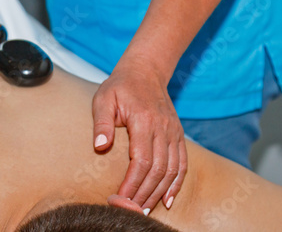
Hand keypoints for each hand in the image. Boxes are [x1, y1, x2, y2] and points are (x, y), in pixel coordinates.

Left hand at [92, 56, 186, 213]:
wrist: (145, 71)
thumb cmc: (120, 86)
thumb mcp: (104, 98)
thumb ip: (102, 122)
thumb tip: (99, 146)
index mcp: (144, 121)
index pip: (142, 160)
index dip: (132, 183)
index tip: (120, 198)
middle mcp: (163, 128)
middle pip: (158, 170)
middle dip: (144, 193)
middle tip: (130, 210)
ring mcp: (173, 131)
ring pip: (172, 169)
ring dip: (159, 192)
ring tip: (145, 209)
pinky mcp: (177, 134)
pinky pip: (182, 162)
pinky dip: (177, 183)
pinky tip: (168, 199)